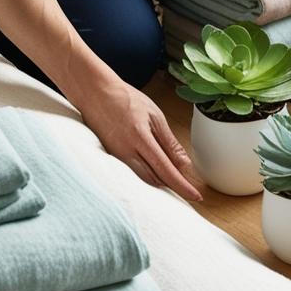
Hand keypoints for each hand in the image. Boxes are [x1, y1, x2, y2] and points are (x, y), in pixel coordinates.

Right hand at [76, 79, 203, 201]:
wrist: (95, 93)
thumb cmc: (126, 100)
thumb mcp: (155, 116)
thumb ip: (169, 143)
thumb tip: (184, 164)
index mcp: (140, 139)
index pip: (166, 170)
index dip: (182, 186)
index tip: (195, 196)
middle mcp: (125, 152)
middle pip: (153, 180)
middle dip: (172, 188)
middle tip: (189, 190)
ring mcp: (116, 156)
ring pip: (142, 179)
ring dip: (159, 183)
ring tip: (175, 182)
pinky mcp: (110, 157)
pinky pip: (131, 173)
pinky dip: (146, 176)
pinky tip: (155, 173)